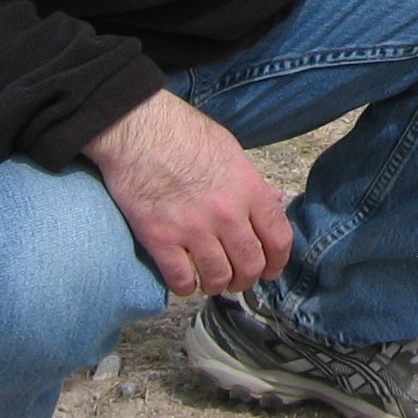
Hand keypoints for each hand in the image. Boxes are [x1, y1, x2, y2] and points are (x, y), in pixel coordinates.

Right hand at [83, 89, 292, 295]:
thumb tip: (273, 201)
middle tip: (237, 279)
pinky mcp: (161, 239)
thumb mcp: (231, 151)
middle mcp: (227, 214)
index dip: (278, 261)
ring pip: (218, 278)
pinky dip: (185, 287)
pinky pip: (181, 280)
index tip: (271, 270)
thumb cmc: (184, 134)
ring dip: (216, 284)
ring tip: (210, 280)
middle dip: (246, 279)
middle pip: (250, 265)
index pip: (278, 237)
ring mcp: (194, 229)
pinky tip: (184, 279)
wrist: (139, 130)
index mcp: (249, 189)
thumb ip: (252, 182)